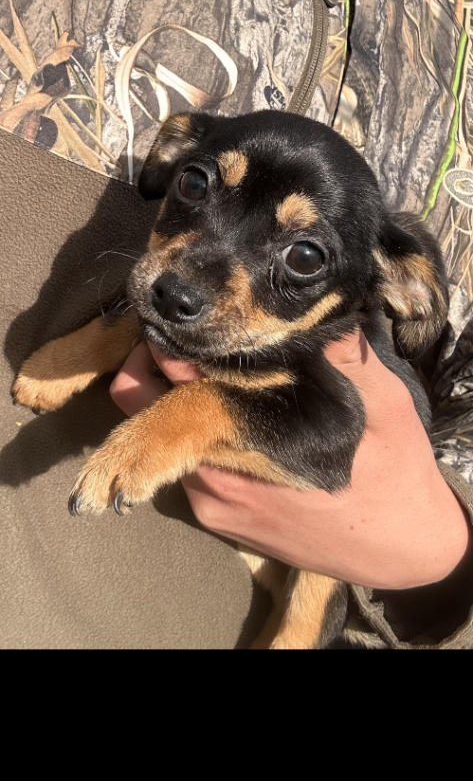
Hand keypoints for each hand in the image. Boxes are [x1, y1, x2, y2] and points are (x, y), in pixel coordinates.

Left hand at [110, 333, 470, 590]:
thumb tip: (320, 309)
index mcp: (244, 443)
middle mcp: (213, 480)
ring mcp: (212, 505)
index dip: (163, 344)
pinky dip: (198, 434)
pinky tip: (236, 416)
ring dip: (177, 402)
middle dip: (152, 369)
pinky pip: (189, 464)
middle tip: (185, 336)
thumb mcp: (383, 404)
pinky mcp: (221, 521)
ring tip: (216, 371)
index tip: (177, 314)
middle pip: (145, 411)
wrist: (404, 550)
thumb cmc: (394, 475)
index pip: (168, 385)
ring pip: (163, 438)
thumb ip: (344, 357)